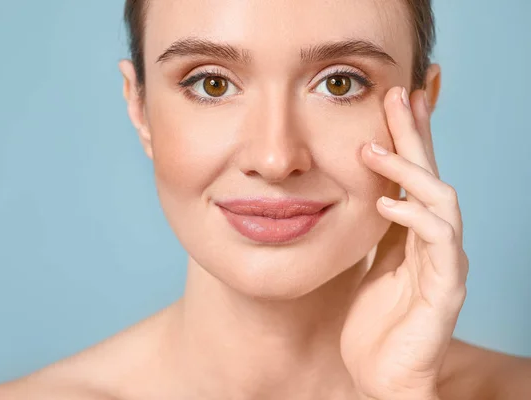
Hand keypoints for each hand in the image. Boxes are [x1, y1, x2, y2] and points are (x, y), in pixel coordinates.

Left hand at [340, 86, 468, 399]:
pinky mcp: (444, 291)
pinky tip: (385, 204)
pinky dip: (413, 218)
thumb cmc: (373, 322)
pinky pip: (438, 244)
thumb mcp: (366, 263)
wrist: (380, 376)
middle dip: (414, 133)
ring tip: (372, 148)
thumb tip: (356, 192)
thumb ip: (371, 229)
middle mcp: (434, 242)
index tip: (394, 99)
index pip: (414, 175)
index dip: (407, 137)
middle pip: (431, 175)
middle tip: (396, 94)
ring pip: (442, 200)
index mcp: (413, 234)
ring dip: (409, 170)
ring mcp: (443, 264)